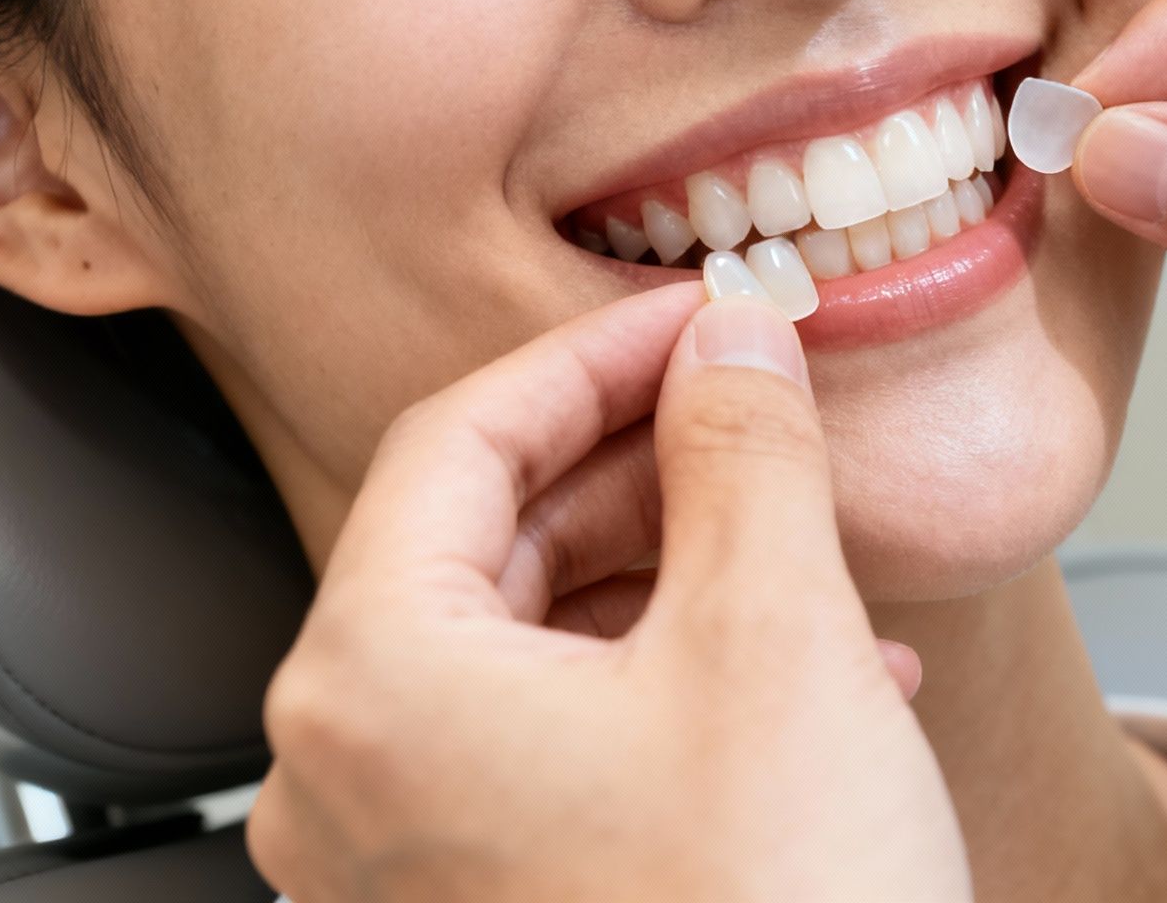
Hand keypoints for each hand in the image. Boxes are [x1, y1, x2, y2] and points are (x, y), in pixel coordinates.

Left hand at [246, 286, 968, 902]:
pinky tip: (816, 676)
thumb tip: (734, 337)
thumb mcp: (776, 637)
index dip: (594, 353)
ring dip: (684, 576)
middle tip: (759, 417)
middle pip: (492, 541)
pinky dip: (678, 684)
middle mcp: (350, 777)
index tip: (698, 317)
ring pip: (539, 644)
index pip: (456, 439)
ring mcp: (406, 859)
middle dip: (649, 468)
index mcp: (369, 686)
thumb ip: (742, 449)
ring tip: (812, 554)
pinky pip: (561, 745)